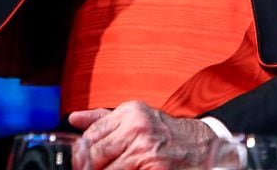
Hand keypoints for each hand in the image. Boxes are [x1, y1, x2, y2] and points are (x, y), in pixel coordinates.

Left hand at [69, 101, 214, 169]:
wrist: (202, 148)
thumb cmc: (166, 135)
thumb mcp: (136, 118)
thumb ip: (103, 119)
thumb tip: (73, 119)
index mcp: (129, 112)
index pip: (90, 135)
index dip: (80, 154)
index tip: (81, 163)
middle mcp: (136, 127)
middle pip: (93, 154)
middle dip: (87, 168)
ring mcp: (145, 148)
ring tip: (115, 169)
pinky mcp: (153, 167)